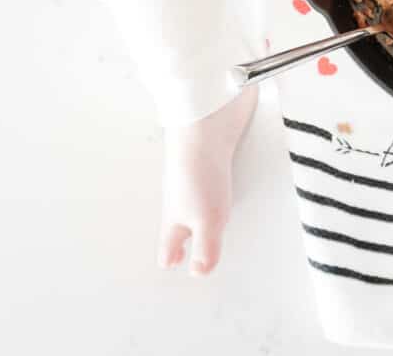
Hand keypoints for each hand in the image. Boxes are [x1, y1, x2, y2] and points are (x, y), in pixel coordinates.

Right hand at [157, 86, 256, 275]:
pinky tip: (225, 187)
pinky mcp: (214, 157)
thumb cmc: (200, 169)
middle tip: (181, 250)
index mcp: (176, 215)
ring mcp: (196, 175)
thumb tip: (198, 273)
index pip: (169, 242)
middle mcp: (182, 196)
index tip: (167, 266)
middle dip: (178, 236)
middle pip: (177, 220)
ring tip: (203, 223)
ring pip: (192, 199)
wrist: (206, 118)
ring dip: (195, 212)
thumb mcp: (206, 220)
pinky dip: (214, 188)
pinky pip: (211, 178)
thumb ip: (205, 248)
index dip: (168, 255)